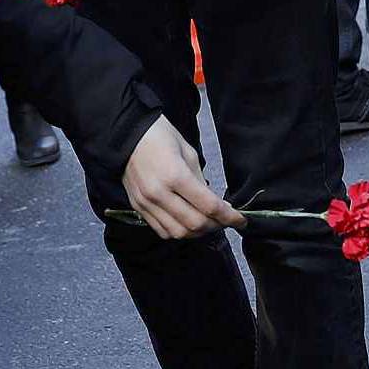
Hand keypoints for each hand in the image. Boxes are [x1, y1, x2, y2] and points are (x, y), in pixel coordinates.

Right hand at [121, 114, 242, 239]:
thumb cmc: (161, 137)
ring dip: (198, 232)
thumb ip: (202, 182)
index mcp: (175, 176)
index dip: (229, 217)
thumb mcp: (189, 154)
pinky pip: (162, 231)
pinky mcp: (138, 208)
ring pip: (178, 233)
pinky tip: (188, 223)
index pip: (209, 206)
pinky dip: (179, 232)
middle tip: (225, 221)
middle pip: (195, 224)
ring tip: (208, 223)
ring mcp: (146, 203)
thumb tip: (216, 206)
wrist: (126, 135)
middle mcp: (159, 194)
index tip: (241, 220)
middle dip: (216, 226)